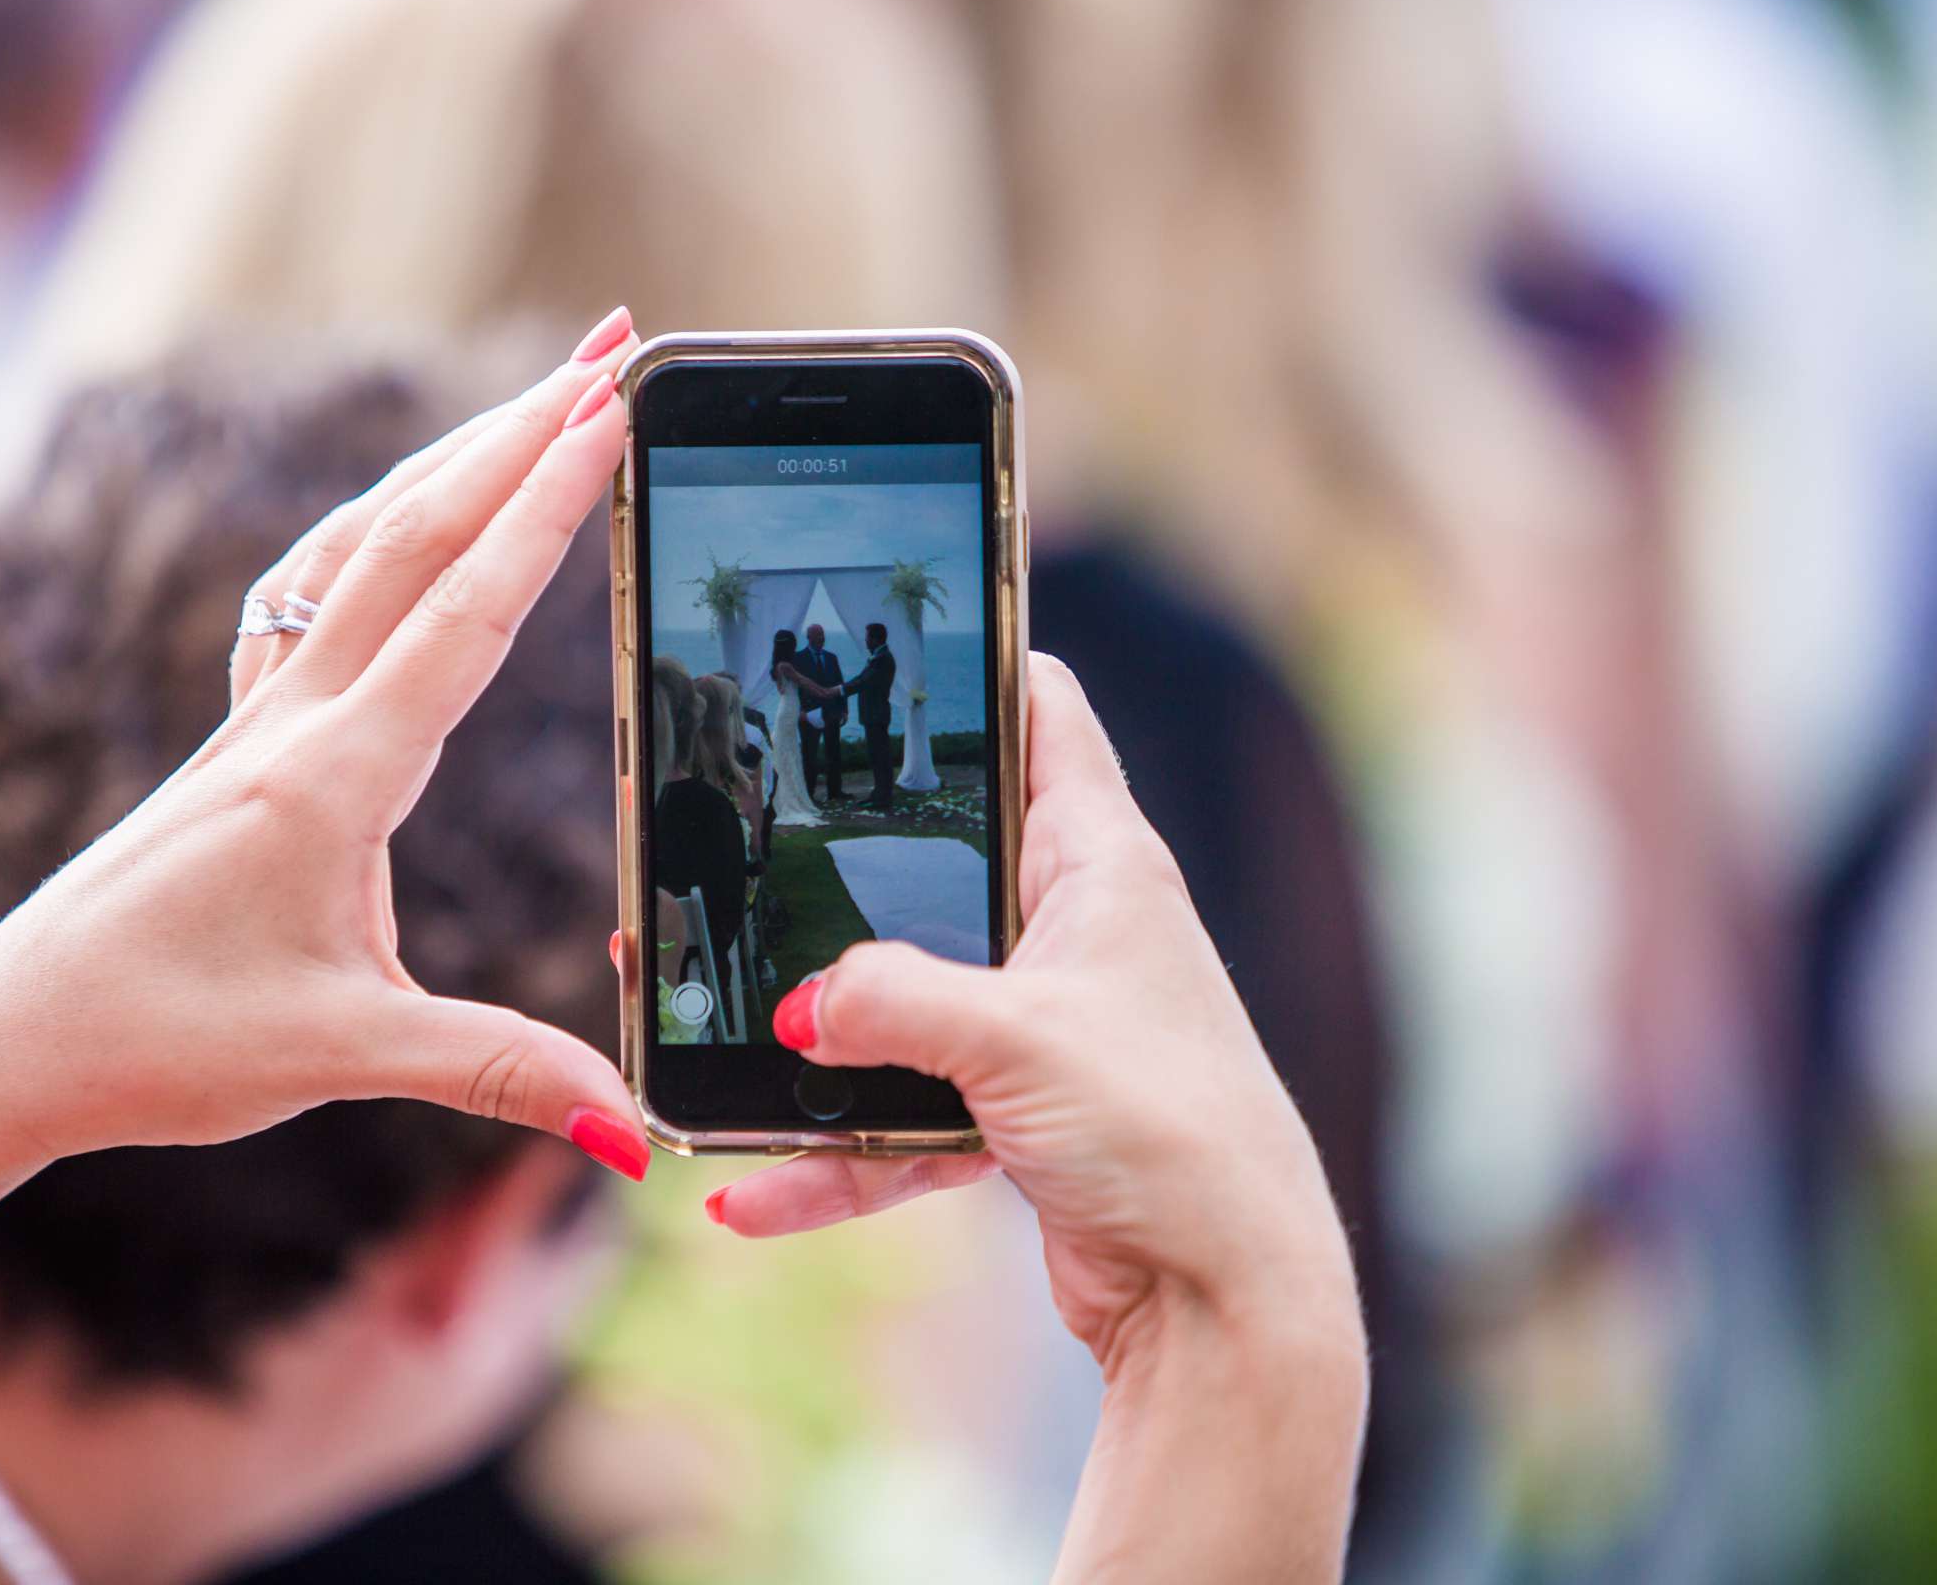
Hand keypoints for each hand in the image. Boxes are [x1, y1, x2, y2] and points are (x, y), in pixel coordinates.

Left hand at [0, 308, 652, 1260]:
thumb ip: (495, 1072)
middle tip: (609, 346)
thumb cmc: (155, 1044)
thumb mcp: (338, 1058)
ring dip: (454, 466)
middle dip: (519, 432)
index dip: (544, 505)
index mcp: (328, 780)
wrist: (6, 1039)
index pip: (460, 613)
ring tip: (535, 404)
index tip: (609, 406)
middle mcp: (293, 725)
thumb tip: (631, 1125)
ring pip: (363, 550)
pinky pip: (319, 599)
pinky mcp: (244, 747)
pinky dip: (384, 532)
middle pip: (416, 535)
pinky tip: (404, 524)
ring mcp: (261, 724)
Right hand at [720, 654, 1363, 1373]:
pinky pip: (902, 1118)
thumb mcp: (1015, 1038)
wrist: (1229, 1298)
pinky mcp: (1019, 1115)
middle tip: (735, 849)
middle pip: (938, 863)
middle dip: (835, 871)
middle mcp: (1075, 929)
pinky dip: (837, 1158)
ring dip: (815, 1041)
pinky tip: (754, 1194)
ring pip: (902, 1005)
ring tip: (706, 1048)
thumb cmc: (1171, 1132)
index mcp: (1101, 862)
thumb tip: (796, 1005)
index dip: (972, 663)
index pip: (1041, 715)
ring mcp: (1043, 1023)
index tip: (884, 637)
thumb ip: (888, 999)